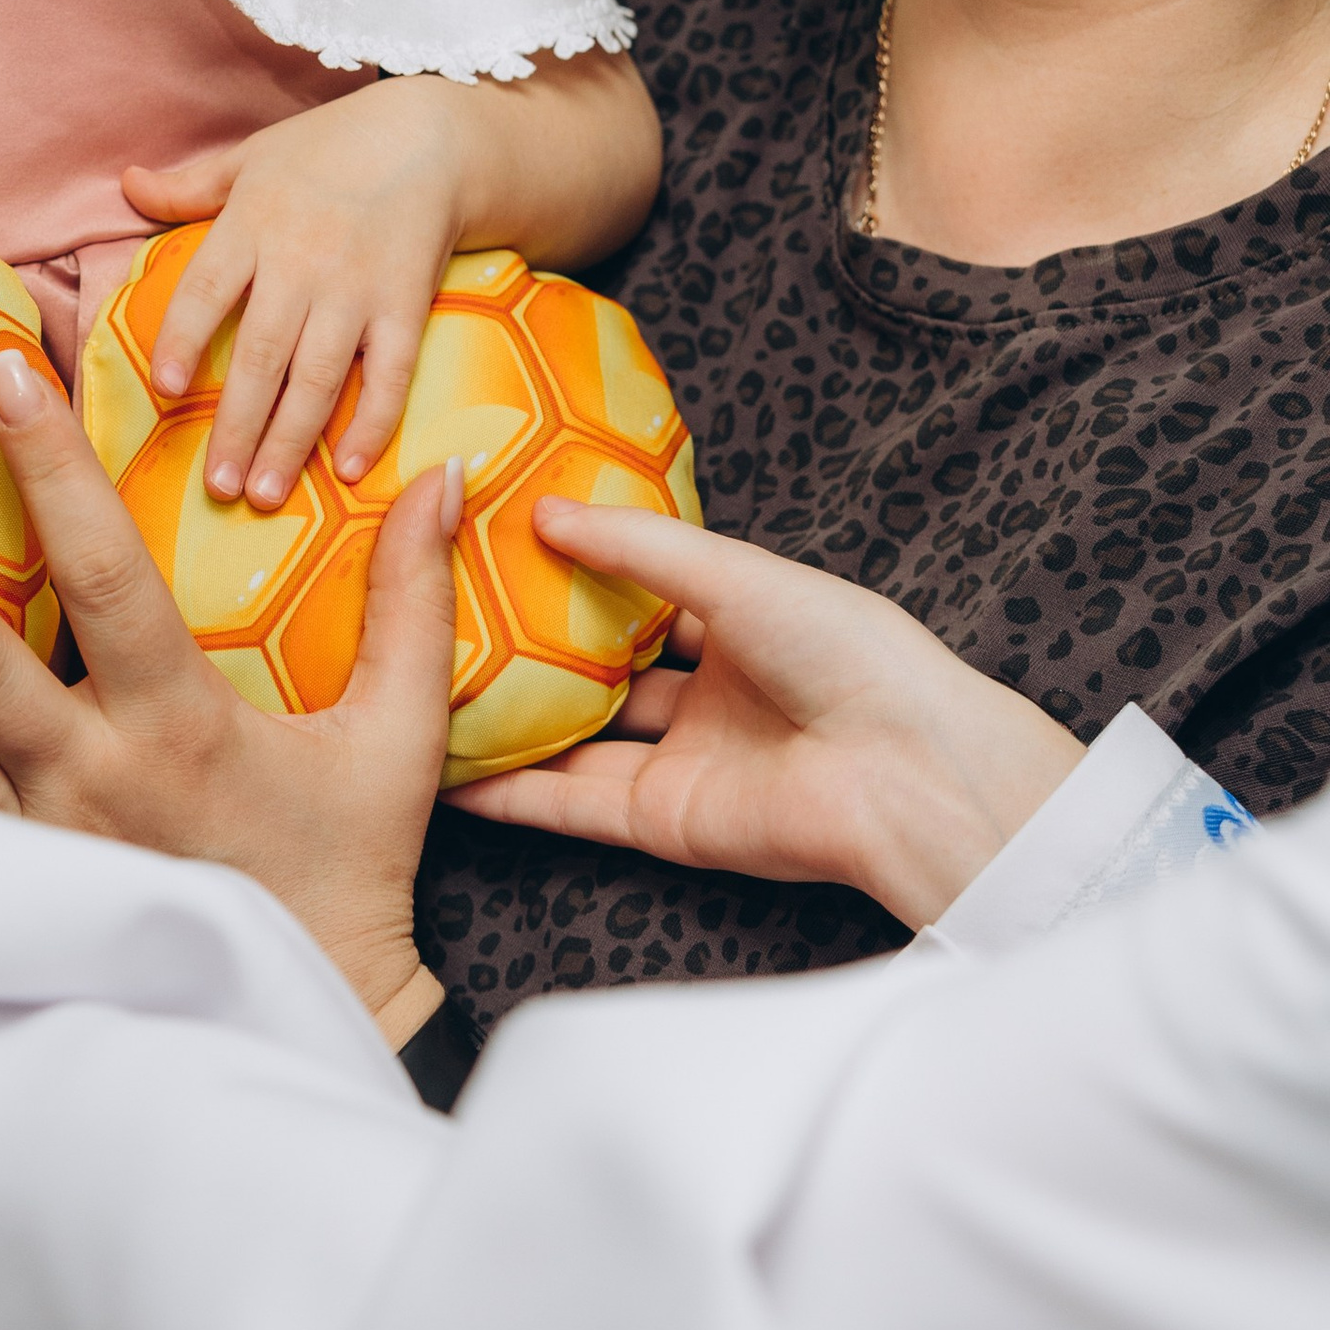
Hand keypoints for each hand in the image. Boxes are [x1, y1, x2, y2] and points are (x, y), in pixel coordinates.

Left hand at [0, 351, 457, 1015]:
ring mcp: (25, 845)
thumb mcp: (400, 733)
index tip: (6, 371)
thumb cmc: (352, 867)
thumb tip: (445, 473)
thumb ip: (411, 599)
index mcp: (178, 729)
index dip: (55, 471)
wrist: (302, 1019)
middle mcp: (85, 782)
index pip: (104, 575)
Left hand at [124, 48, 661, 509]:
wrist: (432, 136)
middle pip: (263, 352)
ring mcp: (358, 287)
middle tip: (216, 486)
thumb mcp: (252, 156)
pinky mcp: (407, 305)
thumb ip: (189, 185)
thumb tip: (124, 184)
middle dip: (238, 423)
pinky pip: (392, 372)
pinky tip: (354, 469)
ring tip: (263, 493)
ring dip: (292, 439)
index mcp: (255, 221)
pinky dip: (375, 422)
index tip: (161, 389)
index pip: (208, 288)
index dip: (183, 338)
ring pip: (319, 375)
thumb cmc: (330, 146)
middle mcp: (303, 260)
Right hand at [451, 504, 1083, 929]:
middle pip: (601, 667)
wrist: (904, 769)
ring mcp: (685, 759)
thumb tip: (545, 509)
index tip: (502, 539)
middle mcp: (710, 694)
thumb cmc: (848, 652)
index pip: (643, 591)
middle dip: (534, 647)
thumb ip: (637, 547)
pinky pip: (573, 804)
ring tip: (425, 690)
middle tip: (448, 613)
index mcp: (741, 623)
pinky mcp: (666, 820)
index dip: (577, 567)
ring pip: (576, 738)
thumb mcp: (735, 572)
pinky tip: (449, 771)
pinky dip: (513, 792)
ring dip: (511, 721)